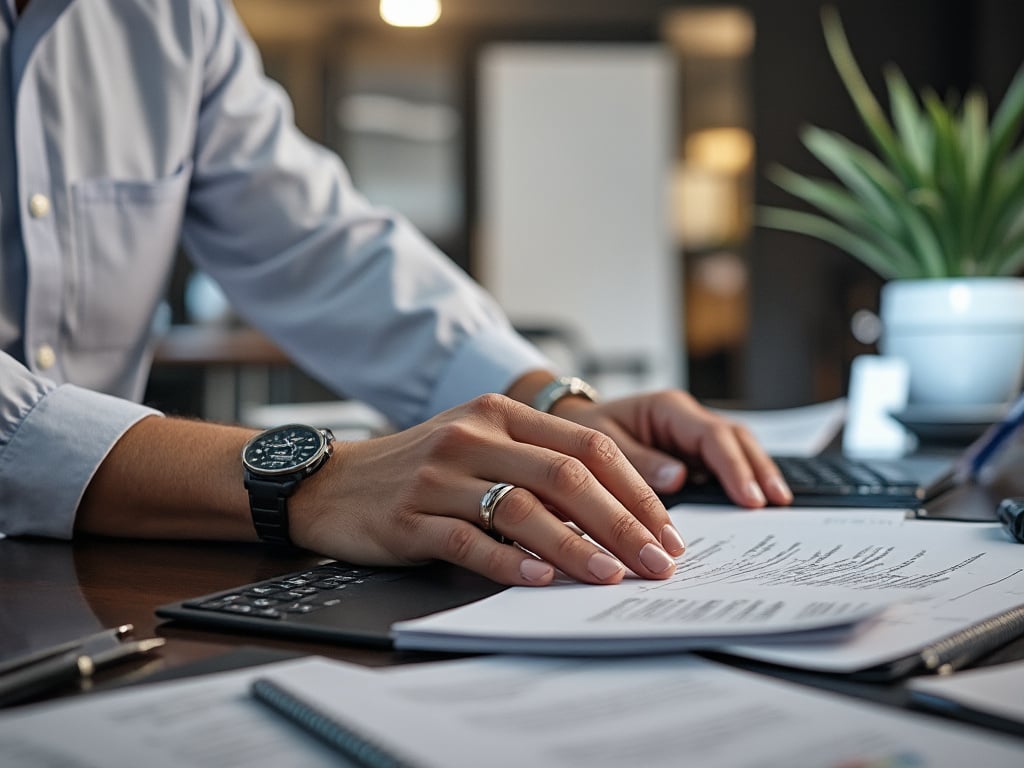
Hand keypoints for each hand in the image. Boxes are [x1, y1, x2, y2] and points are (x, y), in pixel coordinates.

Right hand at [288, 394, 684, 587]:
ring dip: (576, 547)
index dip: (635, 490)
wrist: (334, 481)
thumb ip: (537, 465)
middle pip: (566, 477)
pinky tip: (539, 580)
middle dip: (622, 523)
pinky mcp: (409, 516)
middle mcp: (472, 435)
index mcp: (500, 413)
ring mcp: (439, 476)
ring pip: (522, 509)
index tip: (666, 531)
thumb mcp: (479, 446)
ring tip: (611, 575)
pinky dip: (509, 562)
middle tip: (656, 562)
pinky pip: (468, 541)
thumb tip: (615, 513)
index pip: (587, 447)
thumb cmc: (420, 469)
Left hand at [550, 389, 792, 507]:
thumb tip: (678, 478)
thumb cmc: (581, 432)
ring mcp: (691, 434)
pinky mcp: (691, 452)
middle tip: (776, 502)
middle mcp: (685, 417)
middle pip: (735, 438)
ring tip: (778, 503)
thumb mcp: (600, 443)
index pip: (712, 436)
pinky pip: (722, 463)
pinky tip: (755, 501)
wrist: (571, 427)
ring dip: (757, 473)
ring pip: (736, 448)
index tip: (750, 498)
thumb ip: (638, 461)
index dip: (734, 467)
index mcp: (666, 408)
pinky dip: (740, 480)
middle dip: (758, 469)